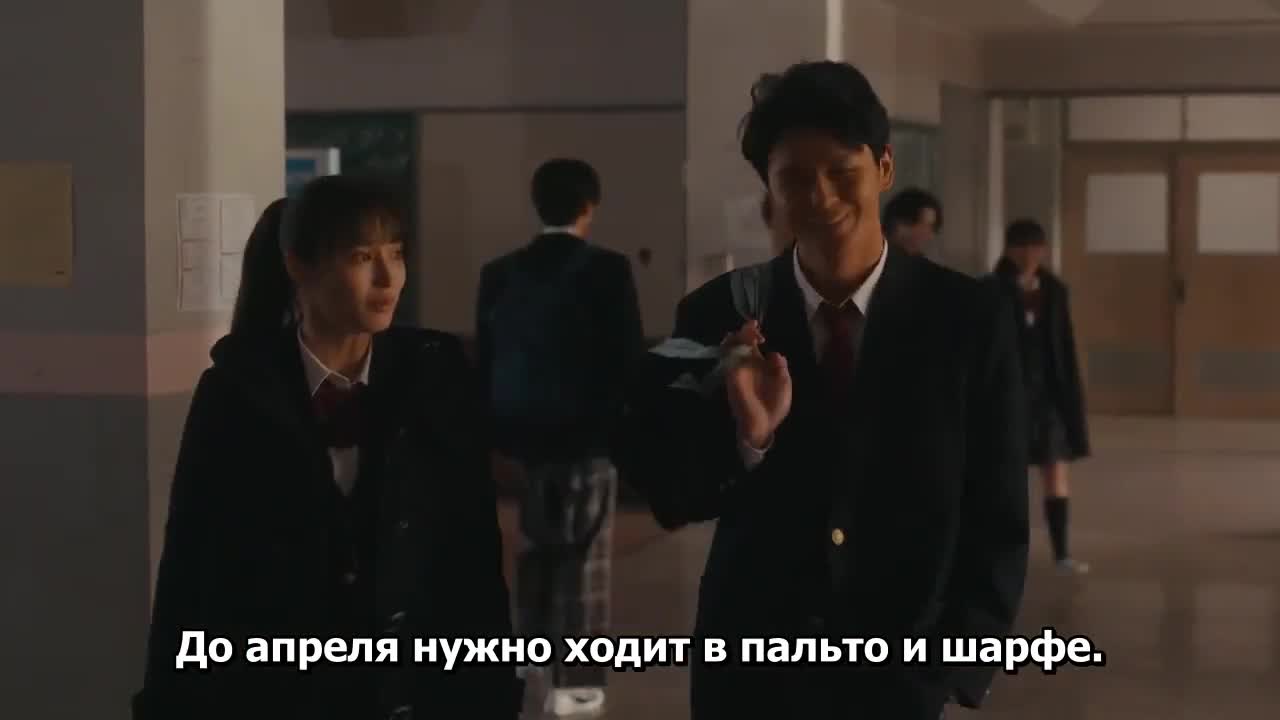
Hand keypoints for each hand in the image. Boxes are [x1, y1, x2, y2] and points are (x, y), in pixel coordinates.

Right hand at [723, 320, 791, 449]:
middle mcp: (747, 365)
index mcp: (760, 365)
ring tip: (746, 334)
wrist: (763, 425)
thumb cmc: (775, 407)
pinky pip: (726, 359)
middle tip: (753, 328)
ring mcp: (738, 370)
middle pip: (740, 341)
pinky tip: (739, 346)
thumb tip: (774, 353)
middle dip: (745, 331)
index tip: (761, 334)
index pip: (753, 344)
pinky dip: (730, 350)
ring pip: (730, 347)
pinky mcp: (732, 377)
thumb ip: (780, 368)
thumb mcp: (784, 384)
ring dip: (736, 337)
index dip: (754, 334)